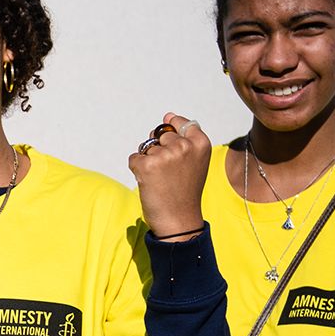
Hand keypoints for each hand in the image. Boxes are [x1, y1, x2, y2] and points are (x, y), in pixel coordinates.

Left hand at [129, 112, 210, 240]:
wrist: (179, 221)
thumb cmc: (185, 190)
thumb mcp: (195, 160)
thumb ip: (185, 135)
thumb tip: (168, 115)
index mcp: (200, 142)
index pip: (178, 123)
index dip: (173, 139)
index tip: (179, 158)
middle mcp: (184, 146)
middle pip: (160, 134)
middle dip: (159, 150)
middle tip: (169, 173)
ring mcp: (165, 155)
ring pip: (146, 147)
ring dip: (148, 161)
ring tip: (161, 179)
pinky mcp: (146, 166)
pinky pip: (134, 158)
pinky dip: (137, 169)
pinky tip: (150, 183)